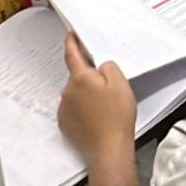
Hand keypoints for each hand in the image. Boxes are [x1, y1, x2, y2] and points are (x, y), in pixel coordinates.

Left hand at [59, 33, 139, 185]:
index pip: (72, 54)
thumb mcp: (120, 83)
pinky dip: (84, 110)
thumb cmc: (116, 118)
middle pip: (79, 77)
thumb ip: (109, 67)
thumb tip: (100, 67)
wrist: (108, 150)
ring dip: (88, 96)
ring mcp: (65, 108)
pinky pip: (75, 109)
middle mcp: (68, 91)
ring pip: (77, 94)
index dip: (72, 42)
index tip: (71, 35)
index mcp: (80, 78)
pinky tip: (98, 118)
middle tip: (110, 90)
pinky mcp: (65, 123)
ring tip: (106, 109)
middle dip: (91, 78)